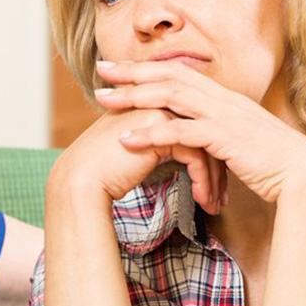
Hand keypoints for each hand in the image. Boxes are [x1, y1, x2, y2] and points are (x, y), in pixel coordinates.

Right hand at [51, 106, 222, 209]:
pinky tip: (203, 202)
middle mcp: (159, 100)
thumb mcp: (138, 151)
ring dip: (213, 180)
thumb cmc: (104, 172)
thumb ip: (157, 143)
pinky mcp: (162, 128)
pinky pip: (197, 156)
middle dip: (219, 167)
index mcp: (153, 102)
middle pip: (205, 133)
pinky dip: (204, 182)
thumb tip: (182, 157)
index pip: (194, 125)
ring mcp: (160, 110)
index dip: (209, 154)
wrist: (82, 181)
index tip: (216, 182)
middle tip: (223, 196)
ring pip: (205, 145)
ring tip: (215, 205)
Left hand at [93, 60, 305, 203]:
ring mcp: (226, 116)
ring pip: (172, 96)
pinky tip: (127, 139)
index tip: (120, 67)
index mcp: (226, 98)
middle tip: (101, 70)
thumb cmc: (275, 165)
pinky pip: (182, 132)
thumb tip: (198, 137)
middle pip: (170, 75)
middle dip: (133, 71)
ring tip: (104, 100)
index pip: (180, 73)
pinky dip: (152, 133)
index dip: (148, 68)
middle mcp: (224, 100)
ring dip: (134, 96)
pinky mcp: (226, 138)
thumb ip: (219, 134)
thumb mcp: (242, 142)